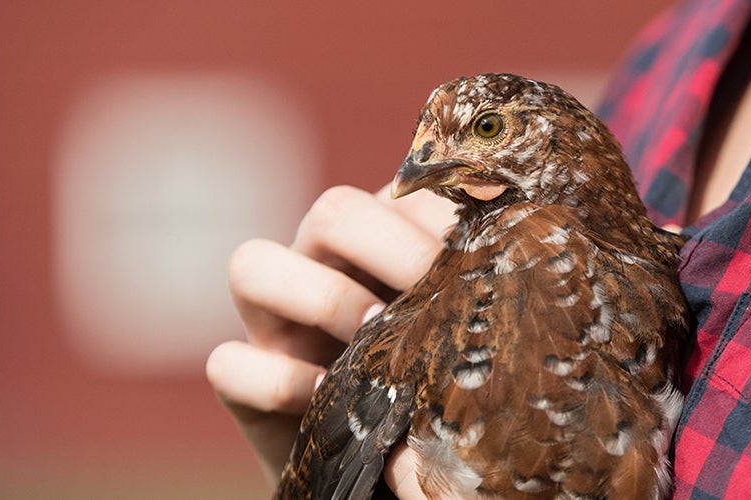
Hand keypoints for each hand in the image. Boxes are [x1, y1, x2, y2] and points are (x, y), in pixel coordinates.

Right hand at [206, 184, 455, 497]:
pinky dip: (280, 381)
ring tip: (373, 340)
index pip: (404, 188)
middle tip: (432, 297)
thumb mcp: (466, 321)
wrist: (397, 458)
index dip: (442, 221)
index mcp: (384, 234)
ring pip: (252, 265)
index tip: (486, 261)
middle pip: (331, 210)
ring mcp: (273, 316)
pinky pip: (229, 364)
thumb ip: (477, 278)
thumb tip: (520, 250)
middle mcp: (321, 260)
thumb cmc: (443, 377)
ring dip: (323, 299)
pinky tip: (332, 399)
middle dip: (388, 249)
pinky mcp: (245, 379)